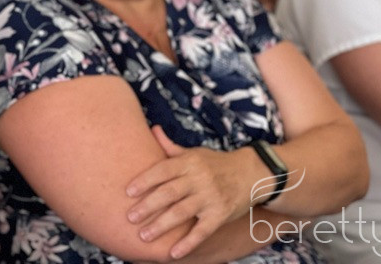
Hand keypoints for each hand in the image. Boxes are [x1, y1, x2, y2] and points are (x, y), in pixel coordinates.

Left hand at [125, 125, 254, 259]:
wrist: (252, 174)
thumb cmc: (216, 163)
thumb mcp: (194, 152)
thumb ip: (170, 146)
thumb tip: (152, 129)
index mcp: (189, 162)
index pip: (163, 170)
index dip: (145, 181)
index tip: (128, 192)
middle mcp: (198, 179)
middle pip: (169, 193)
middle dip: (148, 205)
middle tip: (129, 217)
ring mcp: (210, 198)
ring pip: (182, 213)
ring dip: (161, 225)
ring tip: (144, 236)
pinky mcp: (220, 215)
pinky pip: (202, 231)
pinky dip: (188, 243)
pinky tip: (172, 253)